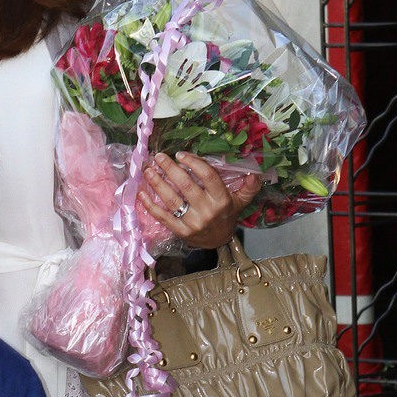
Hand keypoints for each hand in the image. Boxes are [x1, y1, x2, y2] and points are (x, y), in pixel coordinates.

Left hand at [138, 151, 262, 249]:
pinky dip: (149, 204)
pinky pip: (162, 216)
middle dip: (170, 169)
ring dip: (157, 183)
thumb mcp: (241, 200)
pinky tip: (141, 192)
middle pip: (186, 186)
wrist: (218, 241)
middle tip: (159, 156)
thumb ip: (249, 186)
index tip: (181, 154)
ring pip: (172, 200)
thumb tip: (255, 171)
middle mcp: (207, 211)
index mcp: (222, 200)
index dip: (194, 163)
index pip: (208, 177)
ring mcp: (192, 223)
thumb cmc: (226, 214)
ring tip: (148, 169)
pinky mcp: (180, 232)